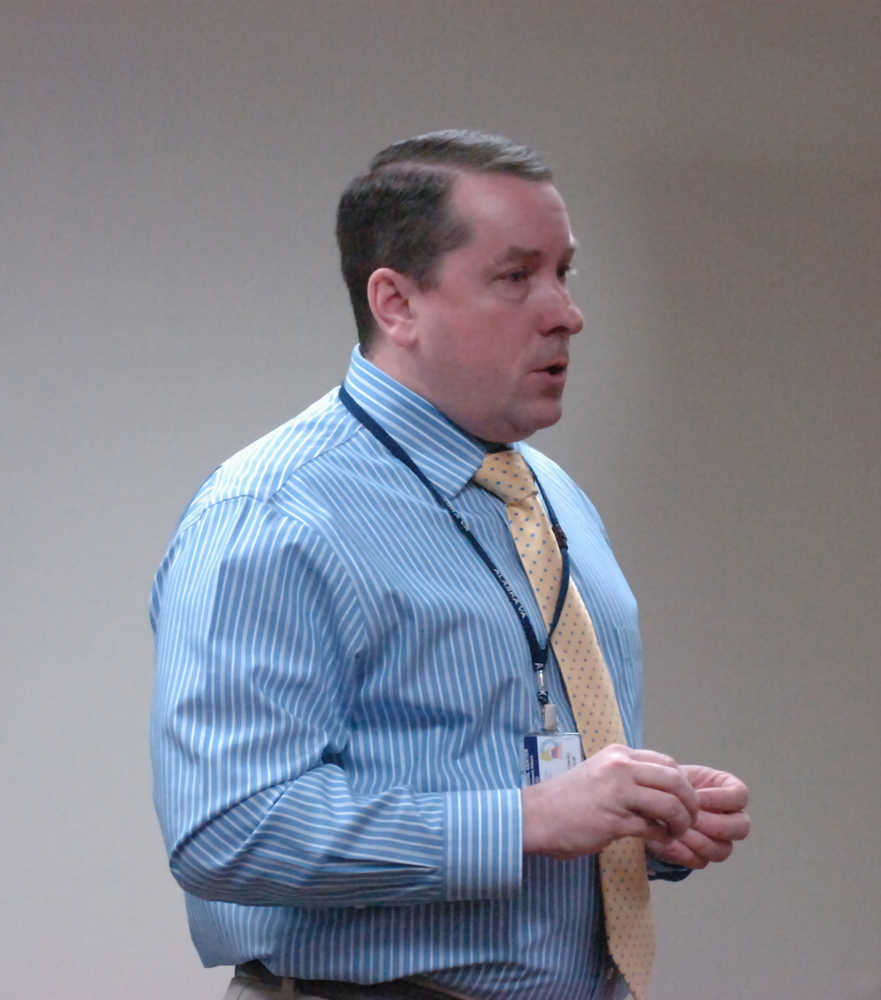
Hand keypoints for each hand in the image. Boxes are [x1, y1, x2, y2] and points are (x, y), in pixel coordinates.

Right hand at [522, 744, 698, 858]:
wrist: (536, 816)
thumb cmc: (567, 799)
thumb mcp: (600, 773)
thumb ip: (627, 776)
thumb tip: (660, 788)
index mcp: (619, 754)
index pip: (667, 763)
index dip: (683, 784)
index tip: (683, 800)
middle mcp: (620, 767)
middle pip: (675, 780)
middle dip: (690, 802)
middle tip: (689, 818)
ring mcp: (618, 793)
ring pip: (670, 803)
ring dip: (681, 822)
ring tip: (676, 832)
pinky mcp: (614, 820)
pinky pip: (653, 827)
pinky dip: (663, 836)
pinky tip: (658, 840)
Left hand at [646, 764, 750, 868]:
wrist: (651, 802)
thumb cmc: (669, 784)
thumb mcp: (677, 774)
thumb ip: (686, 782)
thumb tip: (691, 796)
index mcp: (730, 792)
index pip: (740, 796)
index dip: (721, 798)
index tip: (697, 796)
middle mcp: (731, 818)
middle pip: (741, 827)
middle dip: (716, 824)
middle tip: (692, 819)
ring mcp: (719, 841)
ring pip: (723, 849)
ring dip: (700, 841)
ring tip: (679, 830)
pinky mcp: (701, 856)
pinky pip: (701, 861)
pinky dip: (684, 853)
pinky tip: (670, 841)